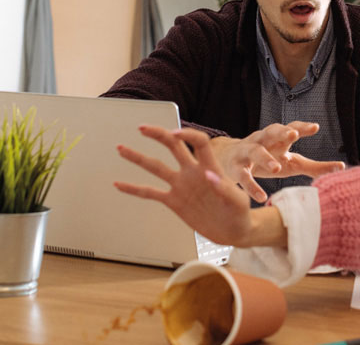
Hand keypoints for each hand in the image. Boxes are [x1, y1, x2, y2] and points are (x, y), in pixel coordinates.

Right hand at [114, 125, 258, 245]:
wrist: (234, 232)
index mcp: (210, 168)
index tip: (173, 134)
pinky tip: (119, 184)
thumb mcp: (238, 203)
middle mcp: (192, 172)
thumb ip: (225, 189)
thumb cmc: (240, 215)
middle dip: (158, 135)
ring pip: (156, 167)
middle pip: (173, 147)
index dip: (186, 135)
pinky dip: (135, 189)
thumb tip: (210, 175)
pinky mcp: (174, 201)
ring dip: (139, 158)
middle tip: (142, 128)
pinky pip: (151, 193)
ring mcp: (181, 186)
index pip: (198, 142)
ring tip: (121, 148)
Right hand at [209, 121, 346, 201]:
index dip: (302, 127)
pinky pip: (243, 176)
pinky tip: (261, 197)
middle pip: (272, 131)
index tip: (315, 127)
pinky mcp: (236, 168)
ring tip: (277, 168)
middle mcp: (263, 141)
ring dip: (265, 157)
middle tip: (292, 134)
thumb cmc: (269, 161)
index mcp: (279, 140)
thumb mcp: (292, 163)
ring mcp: (248, 152)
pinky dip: (251, 186)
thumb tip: (342, 167)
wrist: (230, 161)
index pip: (291, 128)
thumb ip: (315, 166)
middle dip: (281, 132)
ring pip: (255, 151)